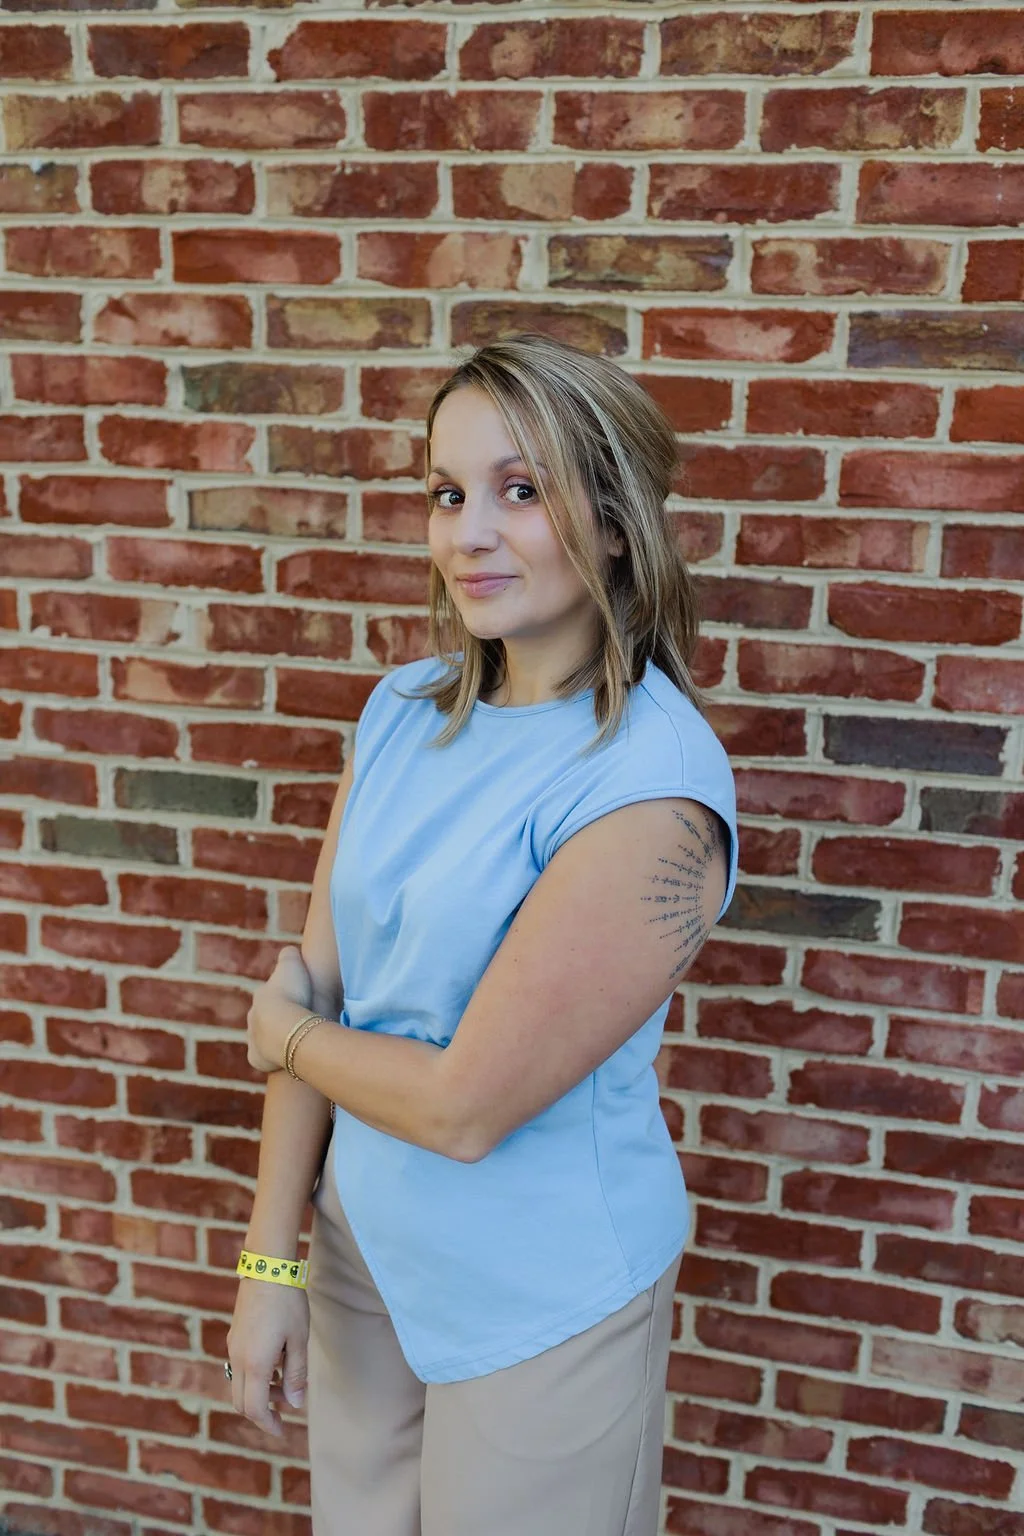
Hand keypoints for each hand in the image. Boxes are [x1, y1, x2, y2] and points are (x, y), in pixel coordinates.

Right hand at [227, 1277, 308, 1438]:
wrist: (267, 1268)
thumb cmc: (287, 1303)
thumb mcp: (298, 1339)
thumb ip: (296, 1374)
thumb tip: (295, 1404)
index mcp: (256, 1364)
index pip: (255, 1408)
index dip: (267, 1424)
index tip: (281, 1430)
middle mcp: (238, 1359)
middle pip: (242, 1401)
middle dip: (262, 1411)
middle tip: (285, 1408)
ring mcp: (233, 1347)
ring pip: (240, 1384)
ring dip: (261, 1391)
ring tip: (286, 1380)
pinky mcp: (234, 1336)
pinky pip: (240, 1367)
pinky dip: (255, 1375)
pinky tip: (276, 1361)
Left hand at [247, 946, 312, 1073]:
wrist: (286, 1026)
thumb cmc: (292, 995)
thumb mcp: (293, 964)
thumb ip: (289, 955)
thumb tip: (290, 950)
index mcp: (261, 997)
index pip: (272, 996)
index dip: (287, 998)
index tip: (301, 1000)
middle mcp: (253, 1019)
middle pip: (265, 1019)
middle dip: (278, 1020)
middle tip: (298, 1022)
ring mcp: (253, 1040)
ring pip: (263, 1039)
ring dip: (275, 1040)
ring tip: (294, 1041)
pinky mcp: (257, 1059)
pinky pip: (264, 1059)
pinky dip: (272, 1059)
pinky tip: (287, 1057)